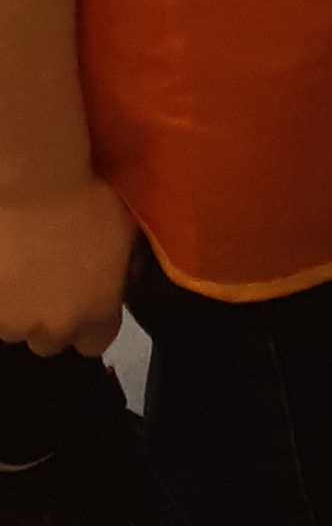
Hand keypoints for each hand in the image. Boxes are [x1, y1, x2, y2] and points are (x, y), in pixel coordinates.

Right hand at [0, 171, 133, 354]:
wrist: (35, 184)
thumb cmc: (85, 200)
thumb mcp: (124, 234)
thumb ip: (123, 270)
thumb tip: (121, 278)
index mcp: (97, 313)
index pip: (96, 342)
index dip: (89, 323)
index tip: (83, 300)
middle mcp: (54, 328)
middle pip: (50, 341)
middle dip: (49, 317)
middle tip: (46, 280)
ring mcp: (13, 321)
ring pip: (14, 326)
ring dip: (17, 304)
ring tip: (20, 266)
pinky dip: (0, 289)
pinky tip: (5, 260)